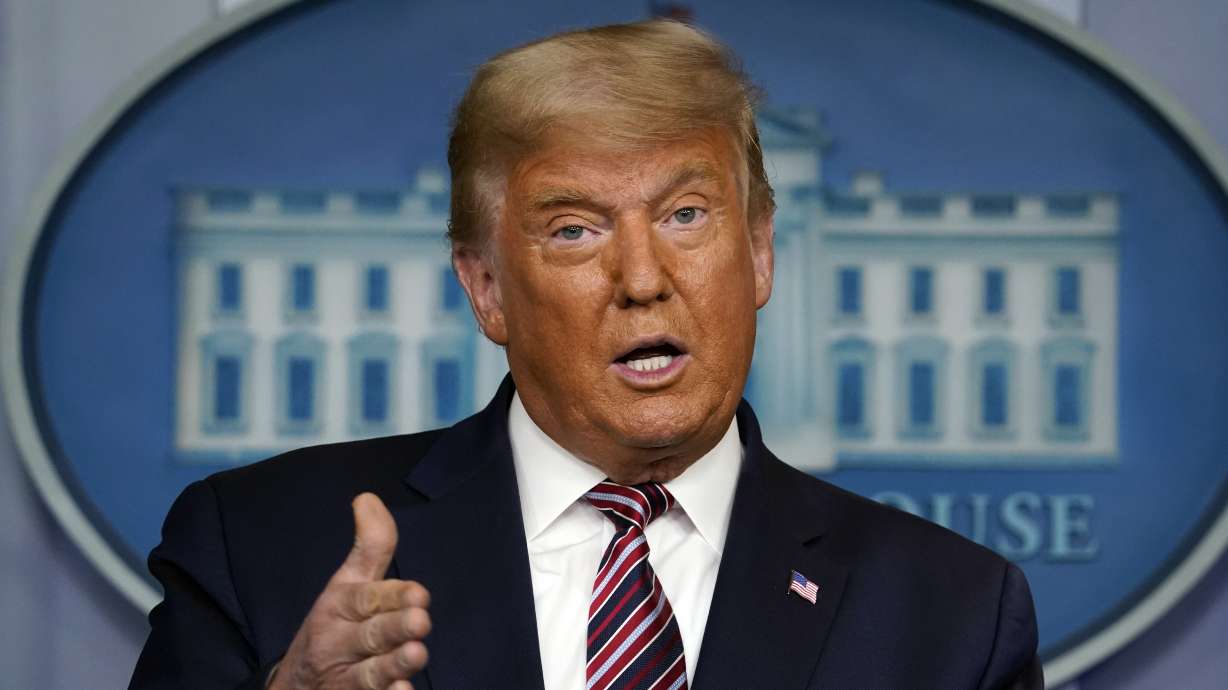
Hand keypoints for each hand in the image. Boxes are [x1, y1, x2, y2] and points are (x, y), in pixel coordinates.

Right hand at [269, 493, 430, 689]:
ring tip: (417, 655)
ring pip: (371, 674)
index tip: (418, 593)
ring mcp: (346, 678)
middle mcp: (340, 643)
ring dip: (394, 664)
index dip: (392, 596)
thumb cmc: (333, 627)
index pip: (366, 599)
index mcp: (340, 607)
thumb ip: (370, 545)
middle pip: (371, 635)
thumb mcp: (347, 584)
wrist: (295, 688)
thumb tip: (368, 498)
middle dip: (395, 628)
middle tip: (420, 622)